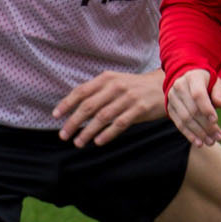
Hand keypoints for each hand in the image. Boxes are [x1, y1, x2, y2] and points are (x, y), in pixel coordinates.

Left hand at [52, 70, 166, 147]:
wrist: (164, 86)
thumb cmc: (135, 88)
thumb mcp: (116, 83)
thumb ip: (98, 92)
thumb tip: (75, 108)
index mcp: (106, 79)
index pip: (81, 91)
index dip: (67, 104)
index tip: (56, 116)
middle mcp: (115, 87)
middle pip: (88, 106)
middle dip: (73, 122)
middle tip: (63, 135)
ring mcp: (128, 98)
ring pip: (102, 117)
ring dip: (88, 132)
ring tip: (78, 143)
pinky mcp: (139, 109)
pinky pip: (119, 124)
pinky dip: (107, 134)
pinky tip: (98, 142)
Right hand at [165, 69, 220, 146]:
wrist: (190, 81)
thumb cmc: (208, 83)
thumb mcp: (217, 84)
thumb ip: (220, 93)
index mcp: (192, 77)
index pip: (198, 94)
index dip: (206, 108)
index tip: (216, 121)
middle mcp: (179, 86)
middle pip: (192, 109)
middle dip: (206, 126)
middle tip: (218, 137)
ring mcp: (172, 98)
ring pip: (185, 119)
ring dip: (199, 133)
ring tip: (211, 142)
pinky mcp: (170, 108)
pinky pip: (179, 124)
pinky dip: (189, 134)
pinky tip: (199, 143)